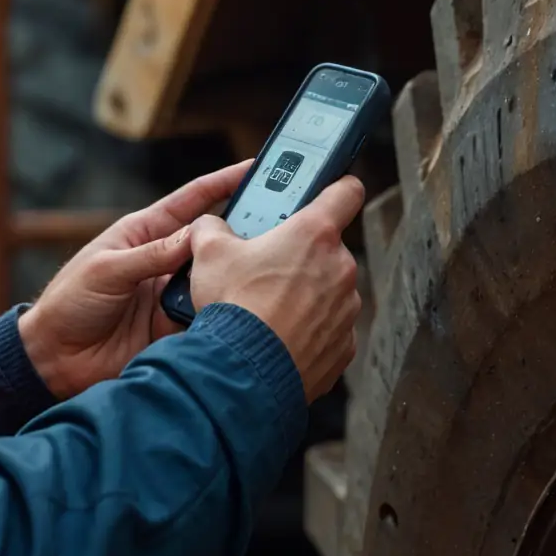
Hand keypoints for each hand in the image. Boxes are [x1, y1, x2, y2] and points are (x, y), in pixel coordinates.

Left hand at [17, 162, 249, 399]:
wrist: (54, 360)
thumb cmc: (68, 302)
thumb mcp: (106, 269)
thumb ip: (151, 255)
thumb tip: (196, 237)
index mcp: (145, 233)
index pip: (192, 200)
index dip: (224, 182)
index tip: (256, 167)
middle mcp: (165, 260)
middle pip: (213, 240)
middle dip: (243, 230)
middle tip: (278, 224)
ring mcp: (173, 293)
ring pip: (216, 278)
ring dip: (234, 275)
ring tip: (261, 269)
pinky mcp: (176, 326)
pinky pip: (207, 315)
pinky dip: (222, 313)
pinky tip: (240, 311)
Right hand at [186, 176, 363, 399]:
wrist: (244, 369)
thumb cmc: (233, 306)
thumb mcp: (209, 253)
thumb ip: (212, 228)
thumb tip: (209, 225)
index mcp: (314, 234)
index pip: (346, 190)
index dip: (337, 186)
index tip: (328, 191)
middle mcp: (340, 267)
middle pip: (327, 248)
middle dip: (300, 254)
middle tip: (267, 266)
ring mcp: (346, 309)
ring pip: (328, 290)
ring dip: (305, 294)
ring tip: (268, 307)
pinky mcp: (344, 345)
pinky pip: (328, 327)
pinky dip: (308, 329)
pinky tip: (279, 335)